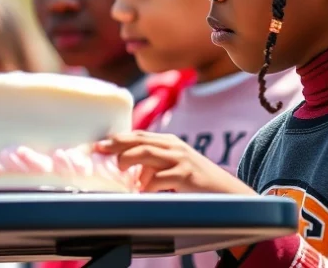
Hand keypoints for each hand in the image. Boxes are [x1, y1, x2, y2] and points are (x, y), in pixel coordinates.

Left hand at [95, 132, 257, 194]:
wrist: (229, 192)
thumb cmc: (197, 181)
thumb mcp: (174, 167)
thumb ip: (153, 166)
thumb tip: (130, 174)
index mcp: (169, 143)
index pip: (139, 135)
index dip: (117, 138)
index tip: (98, 143)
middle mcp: (174, 147)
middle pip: (140, 140)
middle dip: (117, 144)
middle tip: (98, 149)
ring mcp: (181, 161)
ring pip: (148, 154)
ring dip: (129, 160)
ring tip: (118, 168)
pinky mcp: (187, 177)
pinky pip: (160, 179)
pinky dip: (147, 185)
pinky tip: (140, 192)